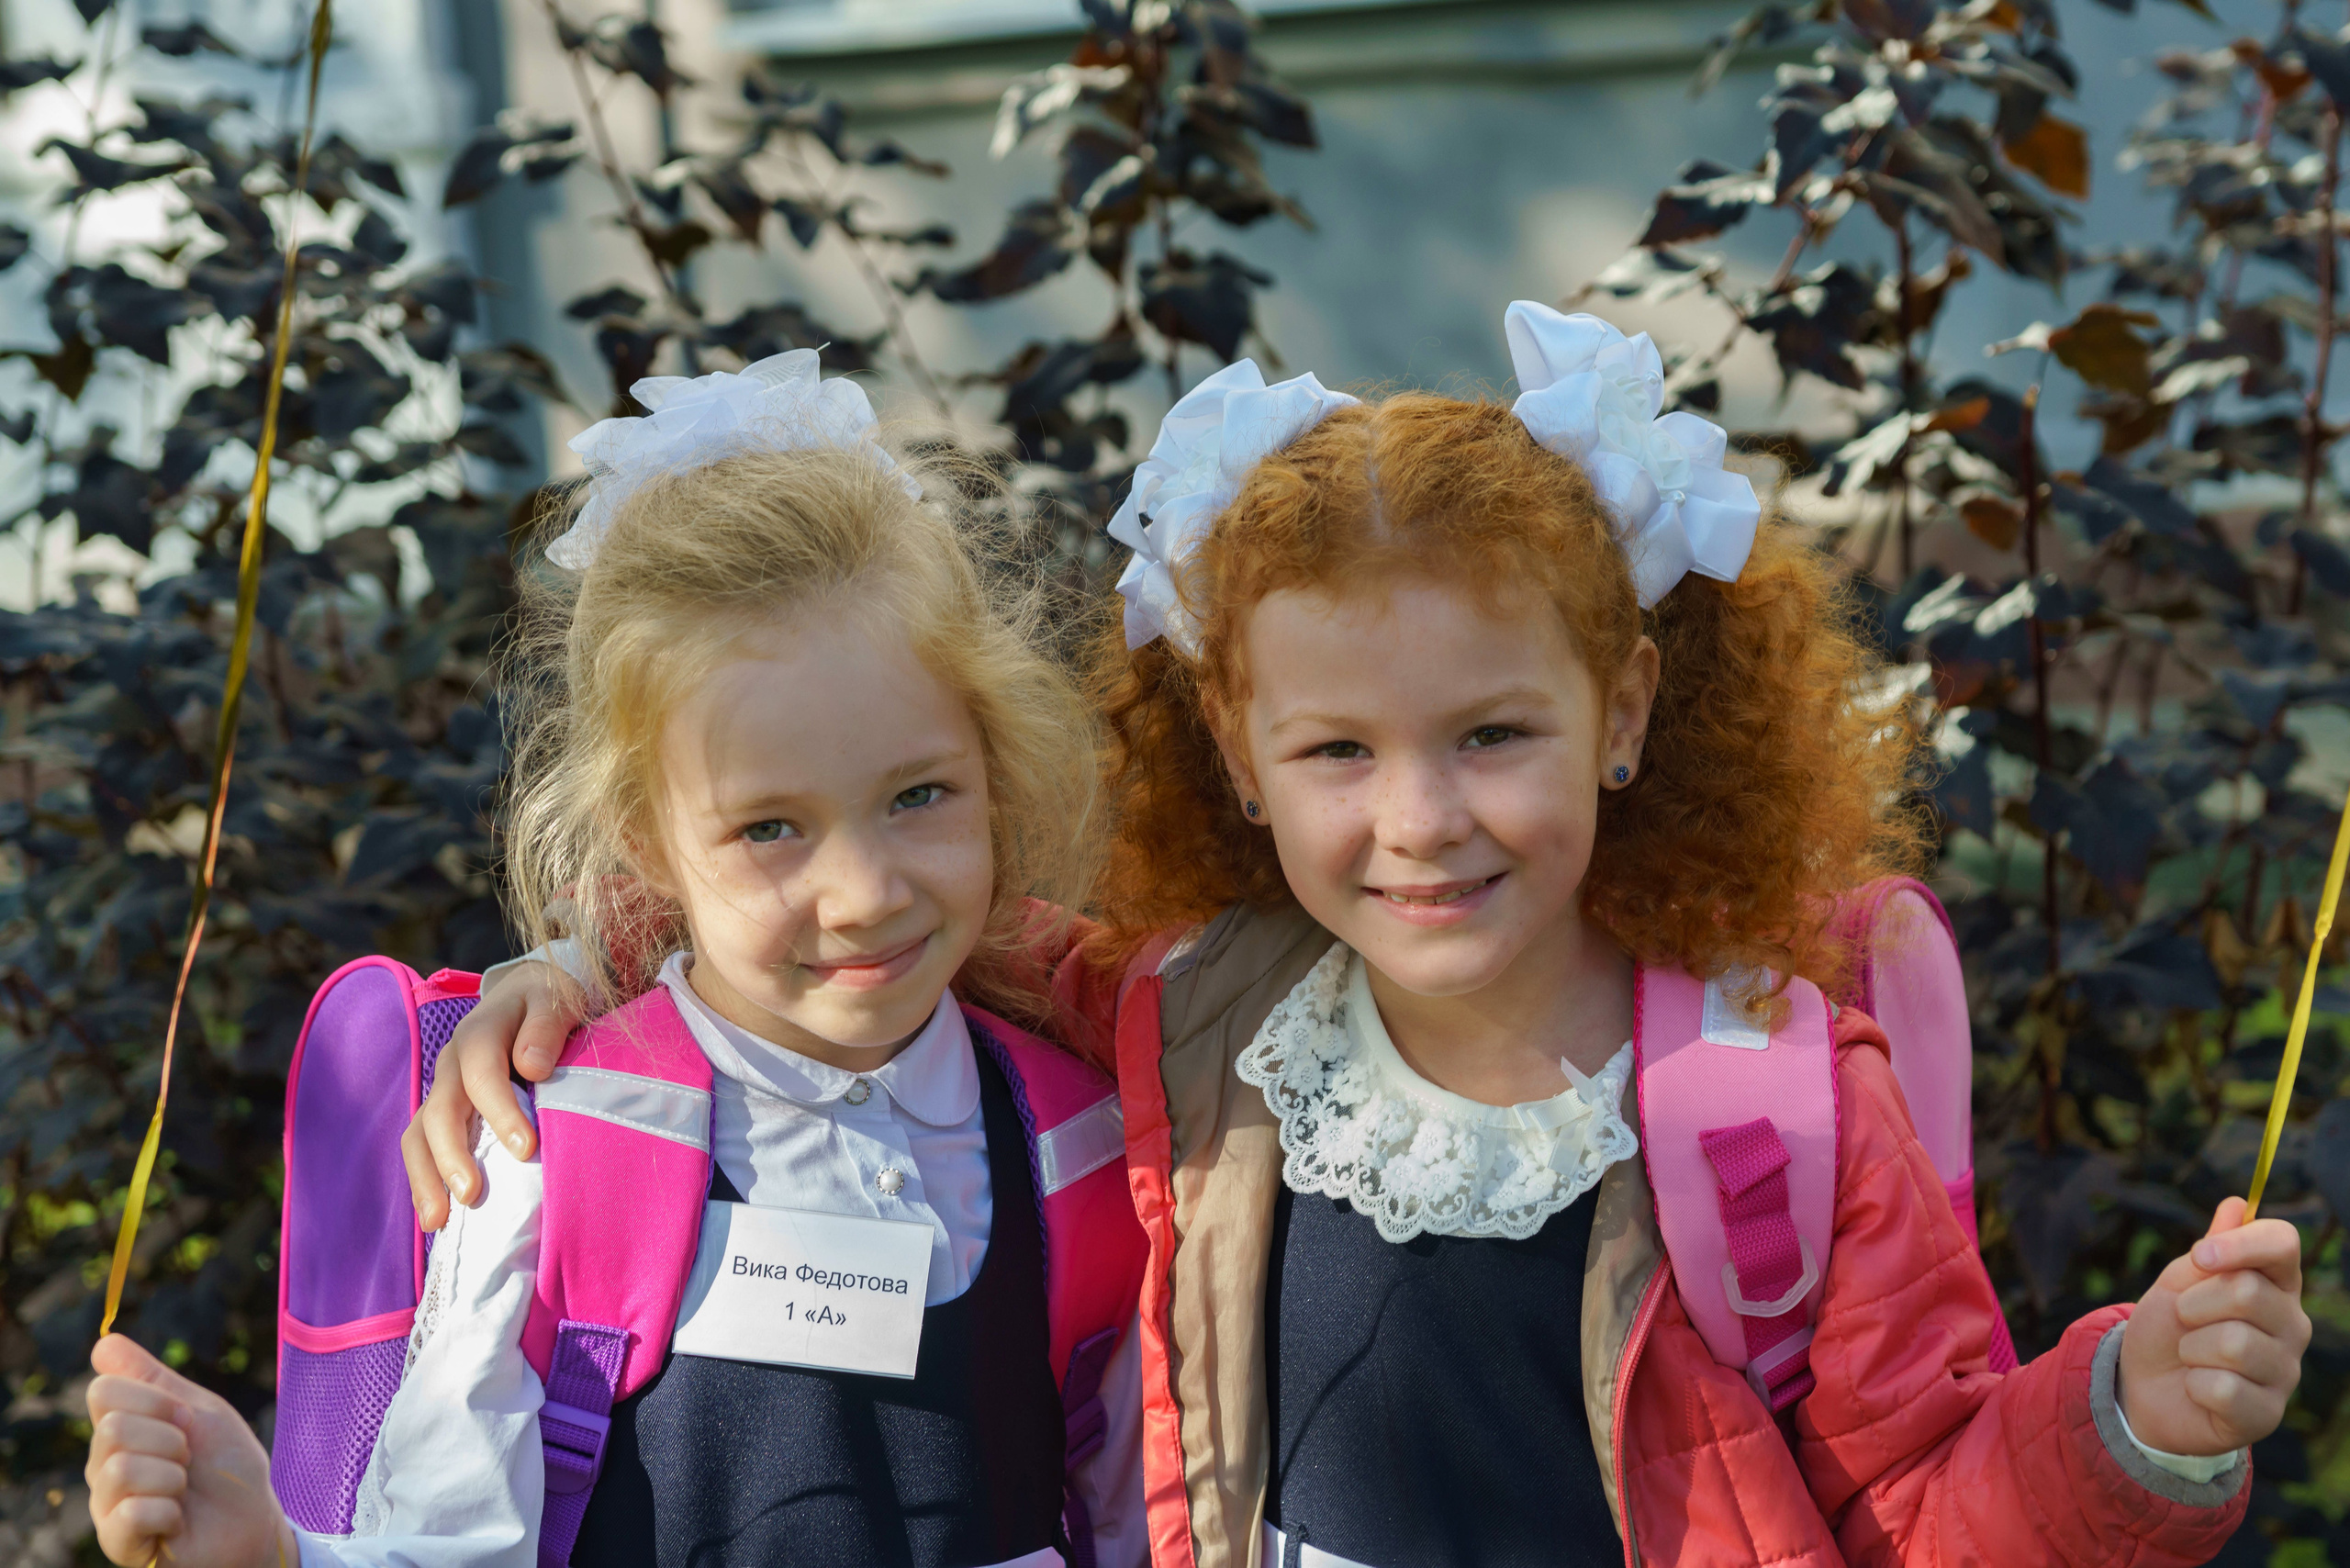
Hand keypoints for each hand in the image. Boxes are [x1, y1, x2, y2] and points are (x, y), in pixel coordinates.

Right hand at [85, 1334, 295, 1567]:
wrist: (254, 1520)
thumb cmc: (227, 1465)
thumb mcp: (199, 1410)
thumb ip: (152, 1378)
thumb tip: (104, 1341)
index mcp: (120, 1428)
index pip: (103, 1391)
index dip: (155, 1400)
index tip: (186, 1419)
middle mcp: (103, 1465)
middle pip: (112, 1427)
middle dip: (171, 1439)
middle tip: (189, 1460)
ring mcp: (107, 1505)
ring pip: (120, 1468)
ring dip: (173, 1476)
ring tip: (184, 1490)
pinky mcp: (118, 1542)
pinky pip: (131, 1512)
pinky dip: (170, 1511)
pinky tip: (178, 1520)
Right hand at [400, 961, 577, 1229]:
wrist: (530, 995)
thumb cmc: (550, 1002)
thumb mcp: (556, 1000)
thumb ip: (546, 1026)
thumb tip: (532, 1066)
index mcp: (480, 1032)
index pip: (481, 1071)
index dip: (500, 1109)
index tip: (526, 1149)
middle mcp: (452, 1064)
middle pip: (440, 1110)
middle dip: (452, 1155)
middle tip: (472, 1194)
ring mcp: (444, 1090)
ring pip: (419, 1134)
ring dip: (426, 1178)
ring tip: (438, 1221)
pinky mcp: (444, 1113)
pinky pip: (422, 1148)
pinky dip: (425, 1181)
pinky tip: (436, 1218)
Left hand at [2119, 1197, 2309, 1454]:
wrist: (2142, 1385)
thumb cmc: (2167, 1327)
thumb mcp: (2178, 1281)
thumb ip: (2210, 1249)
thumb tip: (2238, 1204)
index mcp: (2274, 1283)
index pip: (2282, 1243)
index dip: (2241, 1243)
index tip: (2201, 1256)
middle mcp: (2291, 1325)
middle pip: (2248, 1291)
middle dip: (2194, 1303)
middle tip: (2185, 1319)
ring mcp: (2284, 1371)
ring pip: (2234, 1343)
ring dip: (2191, 1346)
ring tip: (2191, 1355)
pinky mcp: (2267, 1413)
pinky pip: (2224, 1388)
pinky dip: (2194, 1384)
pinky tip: (2197, 1387)